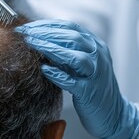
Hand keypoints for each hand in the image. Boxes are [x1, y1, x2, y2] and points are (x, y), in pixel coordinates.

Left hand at [15, 20, 138, 138]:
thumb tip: (41, 39)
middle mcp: (98, 56)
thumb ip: (68, 51)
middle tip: (24, 33)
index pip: (70, 27)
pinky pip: (73, 81)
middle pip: (71, 37)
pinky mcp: (90, 92)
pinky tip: (44, 70)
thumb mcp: (83, 64)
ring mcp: (96, 73)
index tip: (29, 26)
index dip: (48, 25)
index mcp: (95, 45)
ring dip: (50, 48)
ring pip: (75, 56)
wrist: (114, 114)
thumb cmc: (93, 88)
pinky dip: (57, 74)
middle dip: (45, 33)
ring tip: (31, 45)